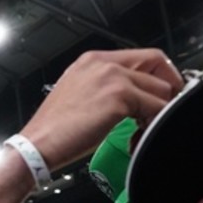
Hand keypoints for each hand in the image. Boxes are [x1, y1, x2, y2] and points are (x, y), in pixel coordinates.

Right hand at [20, 49, 182, 170]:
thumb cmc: (53, 129)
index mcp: (92, 60)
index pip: (141, 56)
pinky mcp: (119, 97)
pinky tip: (138, 136)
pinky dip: (154, 124)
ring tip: (143, 129)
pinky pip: (156, 108)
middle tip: (162, 110)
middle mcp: (103, 63)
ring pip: (161, 88)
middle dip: (166, 89)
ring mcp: (113, 78)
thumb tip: (131, 97)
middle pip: (157, 64)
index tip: (160, 92)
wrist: (37, 146)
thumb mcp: (78, 95)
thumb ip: (104, 87)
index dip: (158, 74)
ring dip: (159, 110)